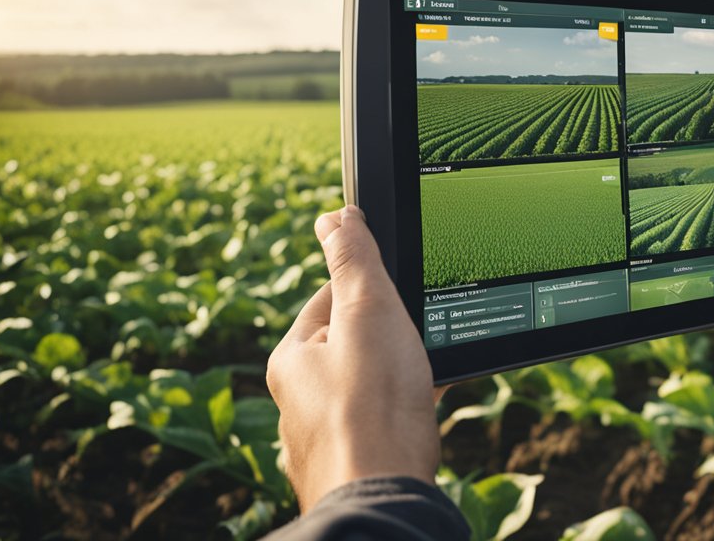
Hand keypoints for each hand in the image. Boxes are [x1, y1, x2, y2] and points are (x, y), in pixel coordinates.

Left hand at [267, 206, 443, 510]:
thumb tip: (335, 217)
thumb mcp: (367, 313)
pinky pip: (380, 421)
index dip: (370, 291)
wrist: (384, 495)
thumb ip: (353, 261)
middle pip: (352, 344)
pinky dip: (402, 411)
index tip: (399, 296)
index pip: (330, 301)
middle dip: (390, 339)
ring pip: (369, 385)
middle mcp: (298, 399)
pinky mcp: (351, 462)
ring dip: (399, 377)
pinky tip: (422, 412)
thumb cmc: (373, 406)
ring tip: (421, 380)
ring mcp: (324, 434)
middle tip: (416, 342)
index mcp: (291, 359)